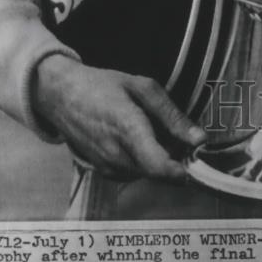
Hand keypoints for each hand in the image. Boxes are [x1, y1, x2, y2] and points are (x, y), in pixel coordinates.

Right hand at [32, 55, 205, 179]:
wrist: (62, 96)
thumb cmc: (103, 87)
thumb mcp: (143, 88)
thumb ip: (172, 116)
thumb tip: (199, 139)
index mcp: (128, 128)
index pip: (157, 165)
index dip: (180, 171)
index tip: (196, 163)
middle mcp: (116, 154)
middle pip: (157, 172)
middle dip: (173, 159)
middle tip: (176, 136)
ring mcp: (107, 166)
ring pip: (147, 174)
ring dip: (157, 160)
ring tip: (150, 132)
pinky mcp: (103, 172)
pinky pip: (133, 173)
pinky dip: (142, 161)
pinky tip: (135, 140)